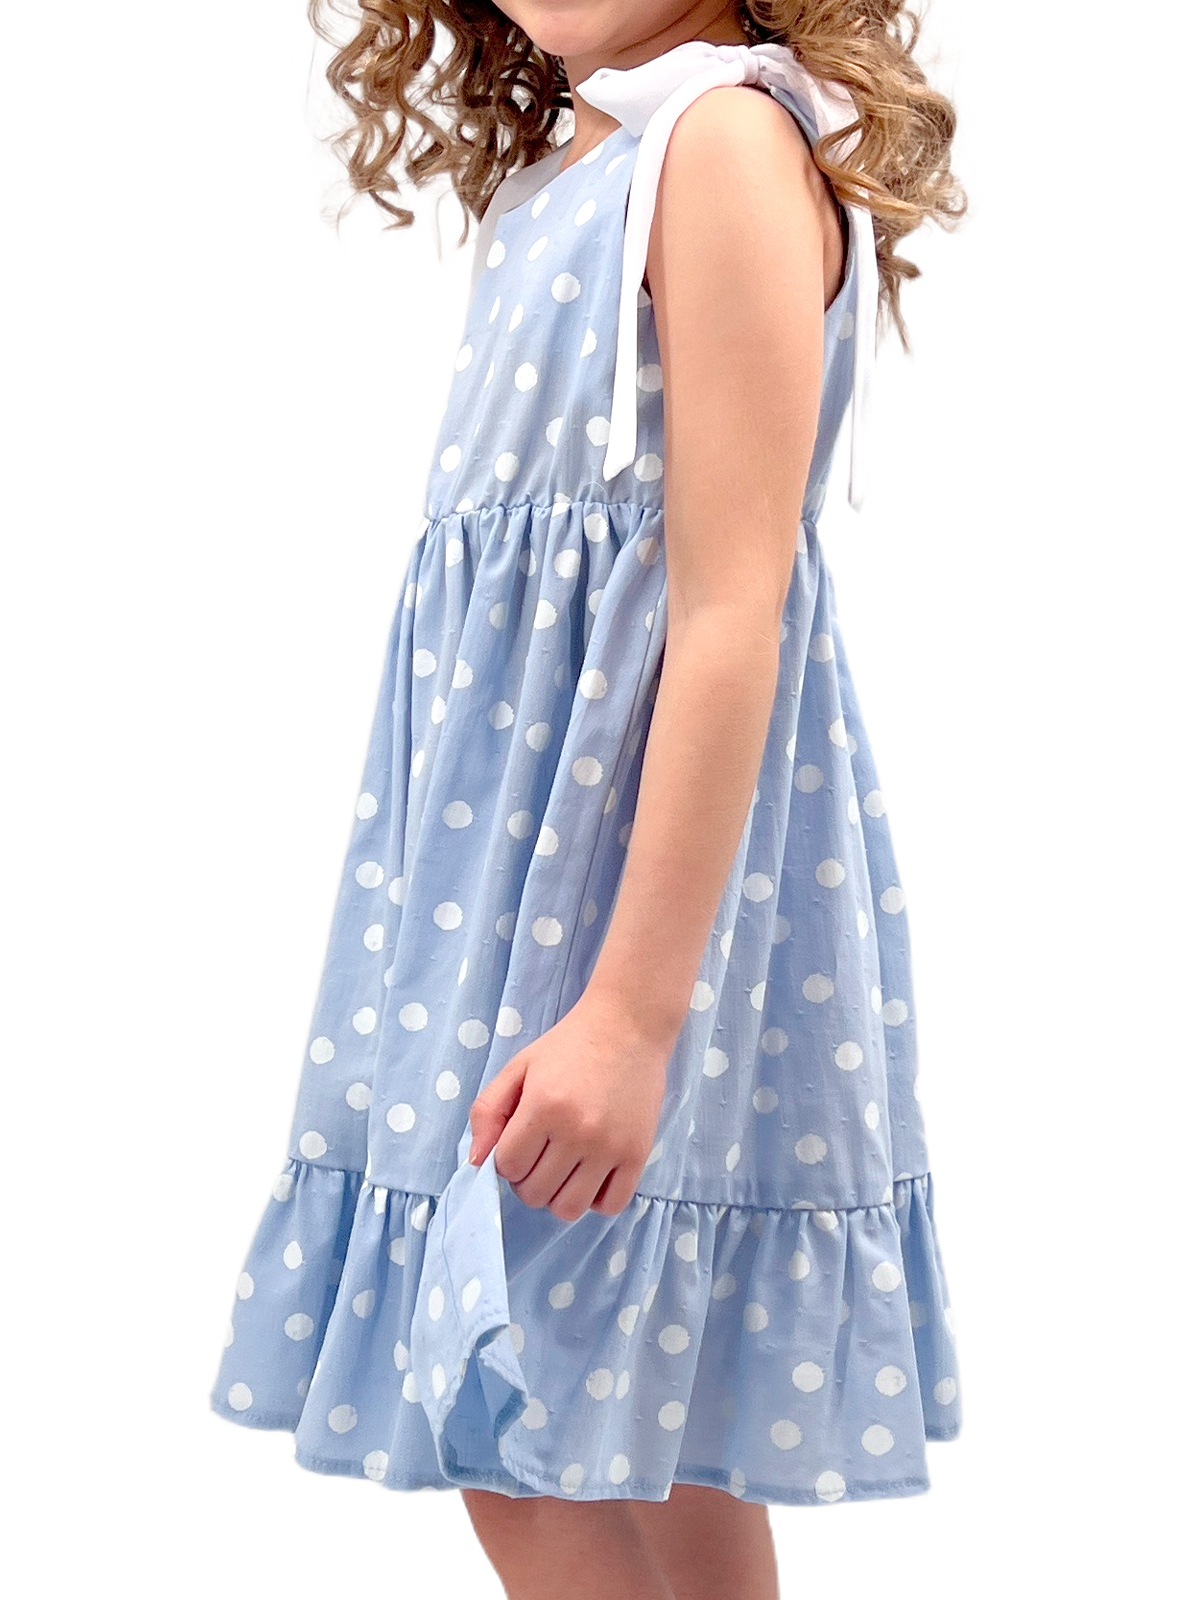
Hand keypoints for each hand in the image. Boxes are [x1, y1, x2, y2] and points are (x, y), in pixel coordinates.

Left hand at [466, 993, 672, 1221]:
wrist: (628, 1027)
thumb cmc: (569, 1046)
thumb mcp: (518, 1067)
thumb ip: (487, 1111)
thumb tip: (476, 1161)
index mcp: (543, 1106)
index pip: (508, 1166)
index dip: (506, 1160)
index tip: (518, 1142)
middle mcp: (578, 1130)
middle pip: (535, 1193)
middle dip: (527, 1180)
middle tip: (538, 1155)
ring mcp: (610, 1146)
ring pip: (569, 1209)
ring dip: (557, 1196)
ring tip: (561, 1170)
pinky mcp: (637, 1154)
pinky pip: (610, 1205)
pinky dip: (594, 1200)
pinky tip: (590, 1175)